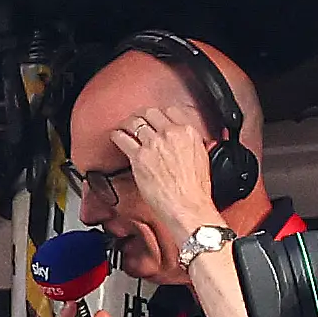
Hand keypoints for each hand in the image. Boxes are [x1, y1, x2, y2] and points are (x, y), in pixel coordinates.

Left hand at [110, 106, 223, 239]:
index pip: (170, 111)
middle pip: (150, 113)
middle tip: (137, 121)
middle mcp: (170, 133)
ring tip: (124, 127)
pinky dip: (117, 136)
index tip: (155, 119)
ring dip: (128, 123)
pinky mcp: (139, 157)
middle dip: (142, 116)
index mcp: (188, 132)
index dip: (159, 114)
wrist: (187, 205)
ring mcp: (153, 144)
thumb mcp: (202, 158)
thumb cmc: (195, 190)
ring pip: (135, 122)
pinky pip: (123, 139)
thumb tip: (185, 143)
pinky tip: (116, 137)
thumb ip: (192, 145)